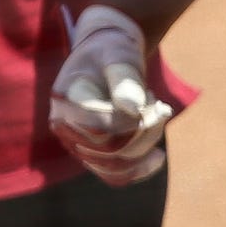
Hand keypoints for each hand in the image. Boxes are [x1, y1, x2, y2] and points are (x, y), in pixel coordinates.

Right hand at [50, 6, 171, 184]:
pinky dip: (139, 169)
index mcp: (65, 99)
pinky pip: (113, 175)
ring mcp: (76, 143)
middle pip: (107, 150)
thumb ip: (124, 79)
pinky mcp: (91, 154)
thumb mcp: (119, 55)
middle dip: (143, 132)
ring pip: (113, 165)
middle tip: (161, 106)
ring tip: (158, 115)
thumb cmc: (111, 51)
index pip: (100, 126)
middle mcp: (64, 126)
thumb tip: (134, 110)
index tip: (154, 99)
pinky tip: (158, 156)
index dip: (132, 122)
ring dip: (145, 145)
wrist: (105, 56)